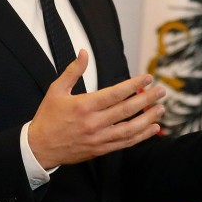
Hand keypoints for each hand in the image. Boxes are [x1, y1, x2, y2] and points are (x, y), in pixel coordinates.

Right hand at [28, 50, 166, 168]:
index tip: (148, 78)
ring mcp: (99, 138)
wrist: (39, 148)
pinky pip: (125, 143)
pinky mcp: (101, 149)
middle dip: (147, 99)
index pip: (116, 93)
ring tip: (161, 109)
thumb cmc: (48, 118)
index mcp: (84, 105)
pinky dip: (141, 136)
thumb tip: (83, 53)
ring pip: (130, 129)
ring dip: (148, 118)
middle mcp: (94, 123)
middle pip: (127, 110)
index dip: (134, 85)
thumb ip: (73, 71)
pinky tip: (152, 128)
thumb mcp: (56, 90)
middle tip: (161, 91)